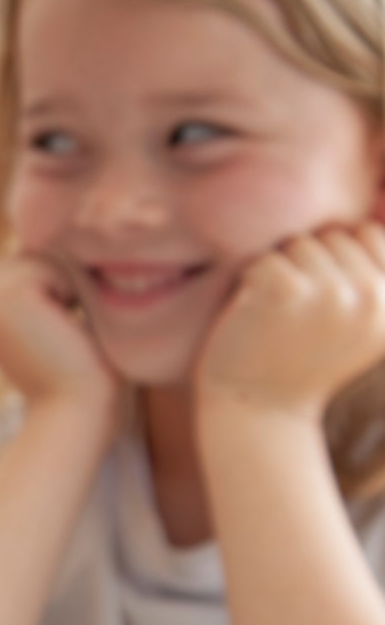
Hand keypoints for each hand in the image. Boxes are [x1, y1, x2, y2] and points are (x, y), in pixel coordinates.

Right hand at [0, 253, 120, 414]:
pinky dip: (72, 291)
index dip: (64, 289)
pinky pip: (51, 264)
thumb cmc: (81, 374)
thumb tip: (66, 243)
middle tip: (65, 334)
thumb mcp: (59, 320)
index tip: (63, 334)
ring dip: (71, 288)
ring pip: (44, 256)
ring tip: (64, 332)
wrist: (76, 411)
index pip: (33, 263)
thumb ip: (51, 282)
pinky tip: (64, 328)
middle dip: (66, 284)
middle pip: (36, 253)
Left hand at [195, 222, 384, 419]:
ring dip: (279, 273)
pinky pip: (265, 258)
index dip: (336, 259)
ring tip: (278, 317)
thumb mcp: (359, 321)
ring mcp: (331, 293)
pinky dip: (251, 282)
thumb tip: (378, 213)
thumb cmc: (300, 359)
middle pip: (334, 234)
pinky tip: (256, 317)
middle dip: (307, 265)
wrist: (259, 411)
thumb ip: (373, 274)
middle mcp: (374, 296)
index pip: (369, 233)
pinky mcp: (286, 291)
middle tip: (294, 318)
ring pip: (299, 243)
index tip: (320, 304)